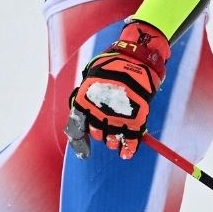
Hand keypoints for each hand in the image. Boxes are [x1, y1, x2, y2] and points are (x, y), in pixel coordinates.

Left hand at [66, 21, 169, 159]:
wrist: (135, 57)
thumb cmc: (112, 64)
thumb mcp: (90, 76)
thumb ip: (86, 95)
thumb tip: (82, 110)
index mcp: (84, 102)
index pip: (76, 129)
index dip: (79, 142)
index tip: (84, 151)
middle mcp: (98, 113)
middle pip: (97, 134)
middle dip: (101, 134)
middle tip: (107, 128)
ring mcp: (117, 117)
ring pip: (112, 140)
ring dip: (113, 141)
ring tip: (117, 138)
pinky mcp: (135, 119)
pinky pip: (130, 140)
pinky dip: (128, 149)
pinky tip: (126, 154)